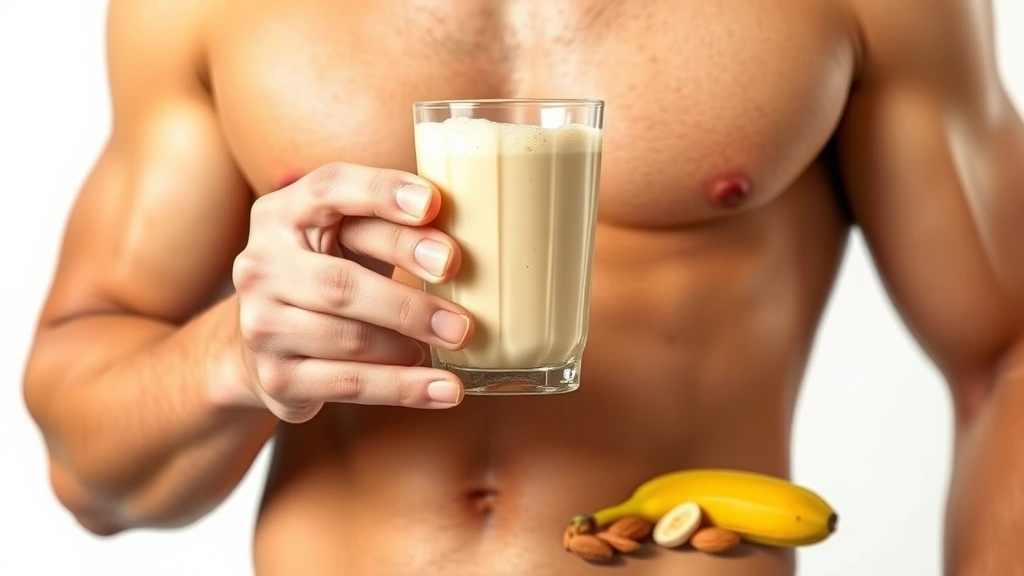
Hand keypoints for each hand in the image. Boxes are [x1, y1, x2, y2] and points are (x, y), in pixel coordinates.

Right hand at [232, 163, 473, 421]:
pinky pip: (350, 384)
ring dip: (411, 346)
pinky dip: (404, 388)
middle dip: (409, 302)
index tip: (433, 204)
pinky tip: (444, 389)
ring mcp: (262, 325)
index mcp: (282, 213)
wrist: (270, 340)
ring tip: (457, 344)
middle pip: (341, 284)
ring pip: (349, 340)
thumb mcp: (349, 237)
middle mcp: (260, 266)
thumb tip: (461, 241)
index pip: (329, 189)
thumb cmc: (330, 270)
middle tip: (463, 319)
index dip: (380, 192)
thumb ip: (390, 225)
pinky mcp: (277, 378)